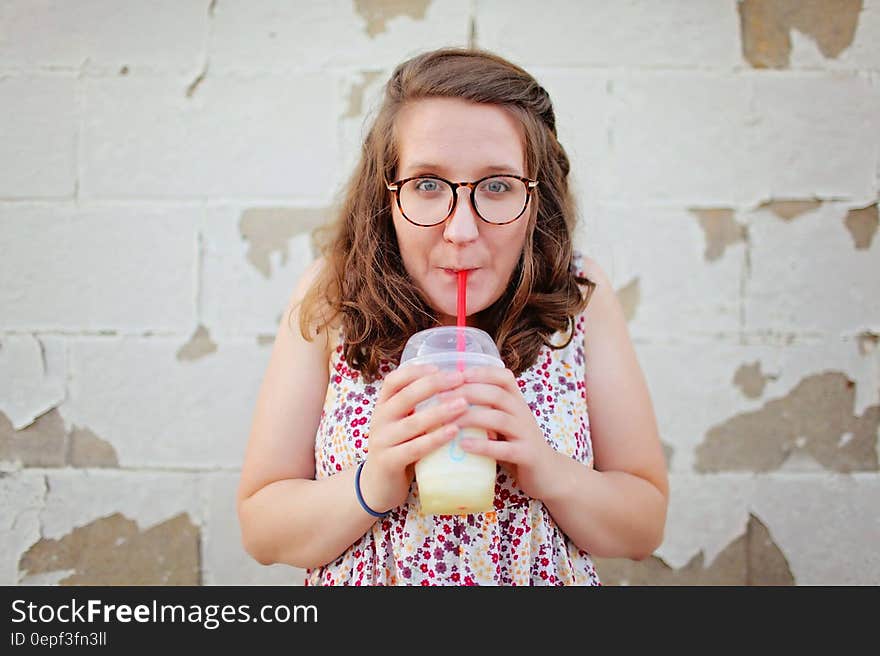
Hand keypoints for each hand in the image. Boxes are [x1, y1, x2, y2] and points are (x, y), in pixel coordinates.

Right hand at [360, 365, 468, 512]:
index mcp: (383, 406)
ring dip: (440, 411)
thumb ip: (420, 407)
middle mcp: (379, 419)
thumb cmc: (401, 448)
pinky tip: (454, 432)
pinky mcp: (388, 462)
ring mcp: (381, 441)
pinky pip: (414, 448)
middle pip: (405, 396)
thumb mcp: (405, 424)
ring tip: (464, 404)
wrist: (378, 486)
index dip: (416, 371)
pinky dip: (435, 439)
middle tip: (460, 379)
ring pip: (412, 423)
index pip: (394, 380)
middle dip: (434, 385)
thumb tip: (458, 387)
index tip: (440, 367)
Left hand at [456, 366, 558, 500]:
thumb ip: (484, 410)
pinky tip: (463, 445)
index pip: (503, 377)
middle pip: (497, 394)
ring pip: (499, 419)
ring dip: (472, 418)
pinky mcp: (527, 455)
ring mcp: (526, 434)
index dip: (480, 372)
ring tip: (449, 422)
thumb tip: (445, 400)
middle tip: (440, 397)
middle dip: (467, 393)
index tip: (456, 374)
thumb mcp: (502, 423)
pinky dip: (483, 446)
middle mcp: (523, 413)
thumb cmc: (516, 445)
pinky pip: (505, 449)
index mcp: (517, 402)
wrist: (548, 473)